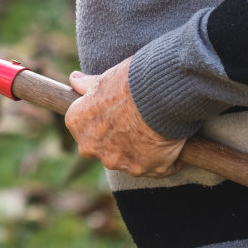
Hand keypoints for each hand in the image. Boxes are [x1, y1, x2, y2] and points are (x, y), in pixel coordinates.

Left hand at [65, 57, 185, 177]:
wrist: (160, 95)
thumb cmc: (130, 82)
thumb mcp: (105, 78)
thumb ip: (88, 85)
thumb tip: (75, 79)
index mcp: (77, 122)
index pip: (84, 125)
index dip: (103, 117)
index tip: (118, 110)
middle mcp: (91, 147)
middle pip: (104, 147)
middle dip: (118, 138)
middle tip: (138, 120)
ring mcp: (117, 161)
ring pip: (128, 159)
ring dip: (141, 150)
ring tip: (158, 129)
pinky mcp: (142, 169)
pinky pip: (154, 168)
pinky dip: (164, 159)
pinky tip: (173, 143)